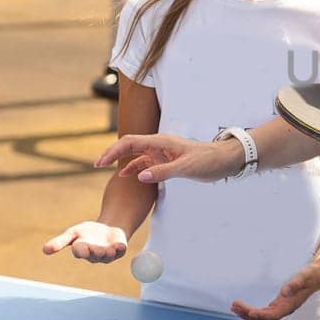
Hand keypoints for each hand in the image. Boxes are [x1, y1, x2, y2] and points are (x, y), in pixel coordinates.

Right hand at [43, 221, 128, 262]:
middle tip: (95, 249)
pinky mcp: (119, 249)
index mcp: (82, 250)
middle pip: (94, 254)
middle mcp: (95, 254)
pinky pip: (120, 251)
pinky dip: (120, 249)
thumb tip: (44, 250)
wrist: (109, 228)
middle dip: (95, 252)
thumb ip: (60, 241)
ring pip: (107, 255)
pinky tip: (120, 246)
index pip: (79, 251)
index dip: (80, 250)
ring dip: (107, 253)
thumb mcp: (73, 233)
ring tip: (108, 250)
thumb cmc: (88, 232)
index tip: (79, 248)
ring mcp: (108, 253)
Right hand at [96, 132, 238, 183]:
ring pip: (136, 155)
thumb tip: (139, 177)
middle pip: (129, 146)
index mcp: (160, 142)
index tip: (100, 162)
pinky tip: (126, 176)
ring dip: (122, 161)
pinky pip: (145, 163)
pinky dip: (134, 168)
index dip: (113, 151)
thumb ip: (162, 172)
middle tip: (97, 165)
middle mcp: (158, 145)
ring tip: (106, 170)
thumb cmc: (207, 160)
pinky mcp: (167, 162)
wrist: (223, 161)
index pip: (130, 142)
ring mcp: (162, 153)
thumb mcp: (185, 168)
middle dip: (112, 154)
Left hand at [230, 257, 319, 319]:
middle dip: (248, 314)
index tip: (250, 312)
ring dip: (247, 313)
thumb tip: (285, 291)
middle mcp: (284, 309)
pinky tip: (243, 307)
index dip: (261, 315)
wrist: (317, 276)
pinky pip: (262, 312)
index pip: (273, 314)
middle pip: (264, 318)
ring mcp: (280, 307)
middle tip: (235, 306)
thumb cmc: (311, 276)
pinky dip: (251, 310)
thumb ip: (295, 284)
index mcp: (290, 305)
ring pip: (261, 316)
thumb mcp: (305, 276)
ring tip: (234, 307)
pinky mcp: (278, 304)